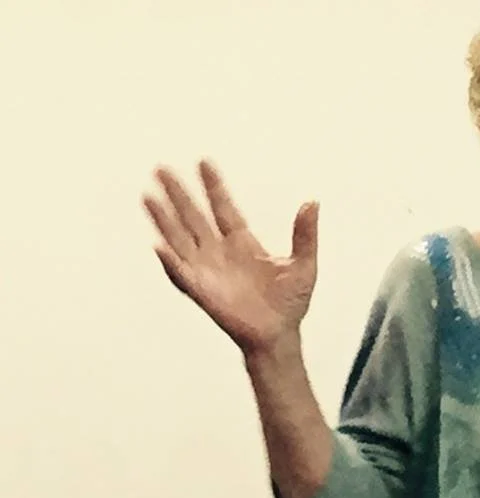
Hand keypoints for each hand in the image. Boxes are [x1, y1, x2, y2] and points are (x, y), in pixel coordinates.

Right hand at [145, 162, 318, 356]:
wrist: (279, 335)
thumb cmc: (290, 303)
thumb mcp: (304, 265)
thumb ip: (306, 235)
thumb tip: (312, 203)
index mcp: (242, 242)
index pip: (223, 207)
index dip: (214, 187)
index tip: (204, 162)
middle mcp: (219, 252)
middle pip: (194, 216)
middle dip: (178, 194)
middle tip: (161, 168)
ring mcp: (207, 270)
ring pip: (179, 238)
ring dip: (164, 219)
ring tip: (148, 196)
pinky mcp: (201, 290)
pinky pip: (181, 273)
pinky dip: (170, 260)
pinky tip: (159, 245)